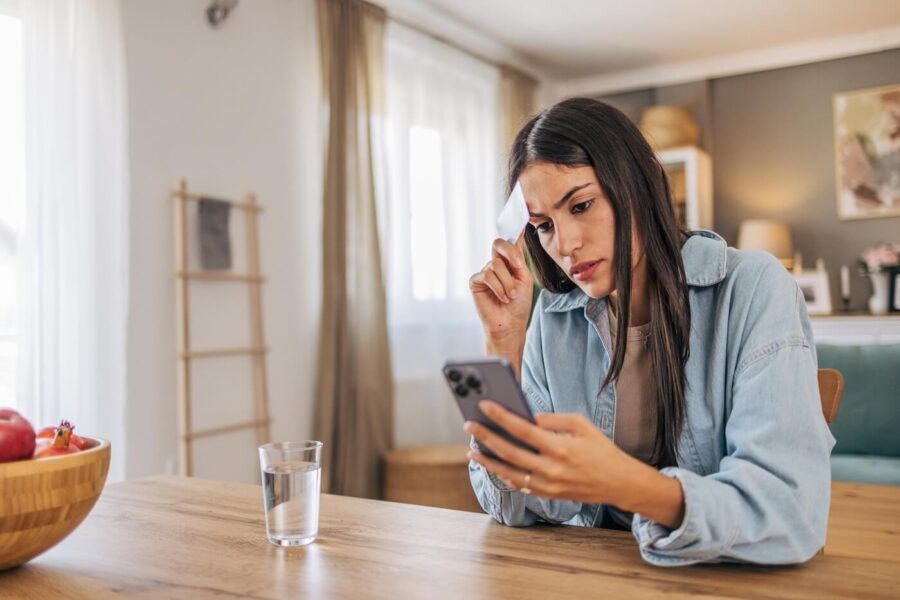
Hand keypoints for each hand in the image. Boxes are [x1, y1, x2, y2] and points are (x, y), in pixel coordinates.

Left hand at [465, 400, 631, 505]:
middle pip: (510, 452)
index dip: (501, 417)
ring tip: (472, 449)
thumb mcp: (581, 425)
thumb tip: (525, 416)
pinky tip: (492, 464)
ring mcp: (548, 486)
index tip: (485, 405)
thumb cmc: (601, 449)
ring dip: (488, 461)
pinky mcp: (547, 496)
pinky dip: (503, 475)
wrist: (619, 483)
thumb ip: (552, 419)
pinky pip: (519, 485)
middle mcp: (551, 469)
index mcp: (560, 447)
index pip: (523, 429)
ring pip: (509, 473)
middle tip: (469, 426)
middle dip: (486, 438)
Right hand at [469, 237, 532, 354]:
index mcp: (510, 262)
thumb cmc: (519, 304)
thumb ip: (518, 259)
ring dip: (507, 283)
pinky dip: (498, 287)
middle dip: (509, 252)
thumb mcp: (524, 278)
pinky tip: (503, 297)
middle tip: (517, 266)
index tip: (521, 211)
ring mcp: (485, 271)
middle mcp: (496, 263)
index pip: (512, 240)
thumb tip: (516, 236)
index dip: (514, 226)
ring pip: (496, 265)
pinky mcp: (475, 281)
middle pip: (499, 243)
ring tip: (510, 296)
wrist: (510, 324)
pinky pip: (487, 275)